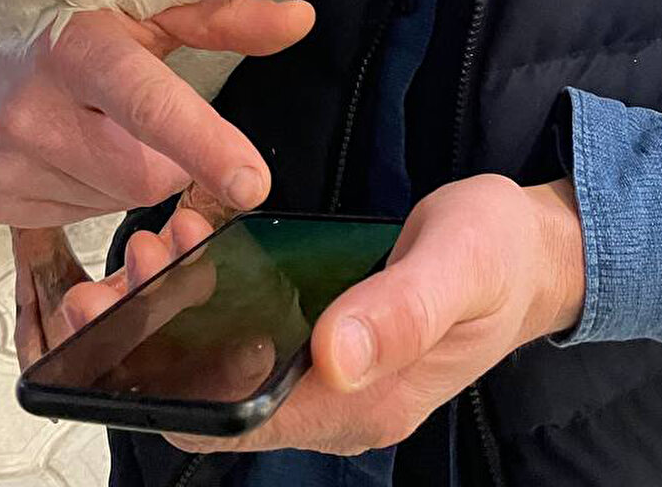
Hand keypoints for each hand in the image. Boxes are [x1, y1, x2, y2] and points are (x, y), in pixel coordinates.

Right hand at [0, 0, 313, 227]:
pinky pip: (84, 215)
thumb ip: (226, 19)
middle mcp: (32, 107)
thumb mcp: (150, 8)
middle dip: (169, 155)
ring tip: (95, 120)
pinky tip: (70, 144)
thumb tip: (300, 22)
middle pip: (147, 175)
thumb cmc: (79, 14)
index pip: (149, 104)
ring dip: (128, 171)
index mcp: (78, 47)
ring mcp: (6, 159)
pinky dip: (96, 187)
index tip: (251, 184)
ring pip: (119, 200)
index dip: (203, 144)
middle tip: (144, 113)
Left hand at [62, 174, 587, 455]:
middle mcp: (337, 405)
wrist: (534, 250)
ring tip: (162, 238)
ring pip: (232, 363)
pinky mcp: (332, 343)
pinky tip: (203, 240)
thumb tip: (336, 357)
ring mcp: (334, 376)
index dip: (167, 384)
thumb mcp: (458, 267)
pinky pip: (257, 333)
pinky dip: (218, 293)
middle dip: (159, 339)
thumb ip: (401, 312)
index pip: (234, 424)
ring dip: (184, 309)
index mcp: (360, 405)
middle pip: (219, 398)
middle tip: (134, 262)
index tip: (127, 315)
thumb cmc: (499, 255)